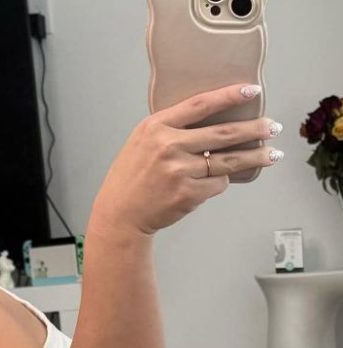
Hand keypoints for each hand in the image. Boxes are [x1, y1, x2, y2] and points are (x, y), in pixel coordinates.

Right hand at [90, 83, 282, 236]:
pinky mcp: (188, 193)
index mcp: (155, 127)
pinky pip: (218, 184)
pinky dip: (221, 182)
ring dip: (255, 157)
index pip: (199, 105)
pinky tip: (219, 180)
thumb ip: (170, 130)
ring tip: (272, 154)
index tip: (251, 91)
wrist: (121, 212)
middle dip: (254, 129)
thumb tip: (212, 122)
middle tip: (272, 126)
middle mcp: (168, 146)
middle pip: (223, 133)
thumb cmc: (131, 176)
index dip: (228, 96)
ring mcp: (179, 171)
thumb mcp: (142, 142)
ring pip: (228, 161)